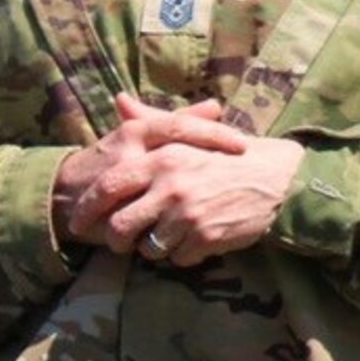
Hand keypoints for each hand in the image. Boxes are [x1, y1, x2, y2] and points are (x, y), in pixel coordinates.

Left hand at [54, 94, 305, 265]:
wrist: (280, 179)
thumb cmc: (232, 155)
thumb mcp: (191, 135)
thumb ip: (152, 120)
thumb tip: (120, 101)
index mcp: (164, 157)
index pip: (110, 187)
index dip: (89, 209)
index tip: (79, 223)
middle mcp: (172, 186)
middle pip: (120, 227)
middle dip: (115, 240)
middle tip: (120, 242)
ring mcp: (188, 214)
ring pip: (147, 249)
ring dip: (153, 248)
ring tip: (170, 235)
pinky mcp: (205, 238)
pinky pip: (177, 259)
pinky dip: (183, 254)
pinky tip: (197, 239)